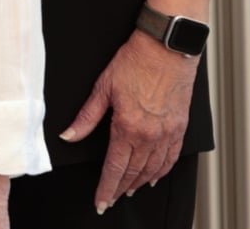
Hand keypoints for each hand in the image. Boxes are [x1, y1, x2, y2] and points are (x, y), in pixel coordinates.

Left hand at [60, 30, 197, 212]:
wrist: (166, 48)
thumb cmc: (134, 62)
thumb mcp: (103, 88)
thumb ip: (86, 117)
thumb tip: (69, 135)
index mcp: (128, 127)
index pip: (115, 167)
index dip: (106, 187)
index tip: (100, 201)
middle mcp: (150, 135)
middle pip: (133, 172)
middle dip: (120, 188)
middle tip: (111, 199)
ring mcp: (168, 132)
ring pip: (154, 168)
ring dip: (140, 182)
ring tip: (128, 190)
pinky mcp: (180, 127)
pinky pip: (172, 157)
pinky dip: (163, 170)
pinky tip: (155, 176)